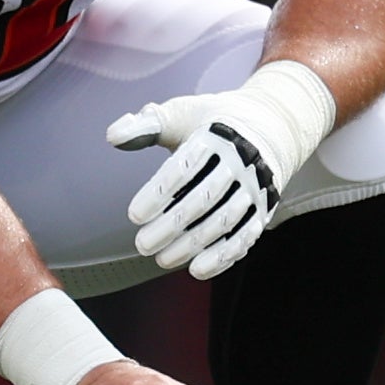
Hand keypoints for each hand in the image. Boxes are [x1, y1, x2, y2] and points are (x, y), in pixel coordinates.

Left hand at [107, 59, 333, 279]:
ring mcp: (254, 186)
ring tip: (163, 260)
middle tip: (142, 245)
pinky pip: (245, 236)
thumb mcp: (181, 114)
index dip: (158, 194)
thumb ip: (146, 126)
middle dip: (170, 226)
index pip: (183, 168)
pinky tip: (198, 269)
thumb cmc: (213, 123)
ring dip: (192, 245)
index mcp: (215, 136)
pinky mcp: (264, 207)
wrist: (271, 126)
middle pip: (203, 199)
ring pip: (223, 221)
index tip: (134, 215)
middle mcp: (240, 161)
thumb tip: (113, 135)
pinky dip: (223, 256)